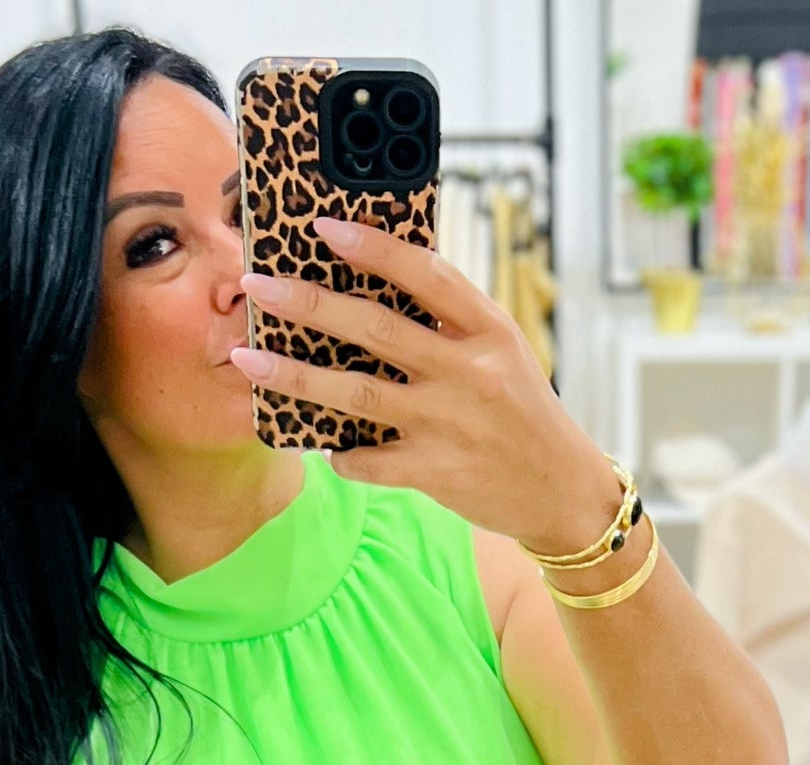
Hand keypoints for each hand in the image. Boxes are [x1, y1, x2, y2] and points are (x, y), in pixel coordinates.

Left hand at [233, 218, 619, 556]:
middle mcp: (468, 372)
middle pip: (376, 329)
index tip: (322, 228)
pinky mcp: (435, 472)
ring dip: (296, 375)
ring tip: (247, 359)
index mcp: (489, 329)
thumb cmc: (521, 413)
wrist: (562, 491)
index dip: (373, 248)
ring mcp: (449, 423)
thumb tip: (379, 282)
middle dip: (310, 304)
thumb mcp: (502, 352)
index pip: (426, 274)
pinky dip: (341, 454)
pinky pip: (369, 461)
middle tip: (258, 287)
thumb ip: (450, 322)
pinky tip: (324, 446)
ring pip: (357, 393)